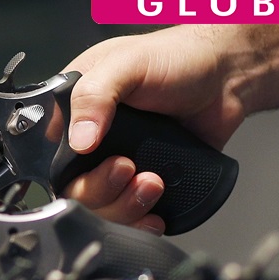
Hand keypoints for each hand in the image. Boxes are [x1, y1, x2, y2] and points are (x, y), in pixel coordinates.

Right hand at [60, 25, 248, 233]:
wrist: (226, 77)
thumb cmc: (176, 58)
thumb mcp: (126, 64)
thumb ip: (94, 95)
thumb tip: (79, 139)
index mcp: (74, 110)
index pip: (52, 155)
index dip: (71, 170)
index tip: (107, 160)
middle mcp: (92, 140)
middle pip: (76, 190)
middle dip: (103, 191)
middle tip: (131, 170)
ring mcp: (118, 162)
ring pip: (102, 207)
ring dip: (125, 206)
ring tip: (153, 183)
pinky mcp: (144, 179)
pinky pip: (131, 213)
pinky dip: (140, 221)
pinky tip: (154, 212)